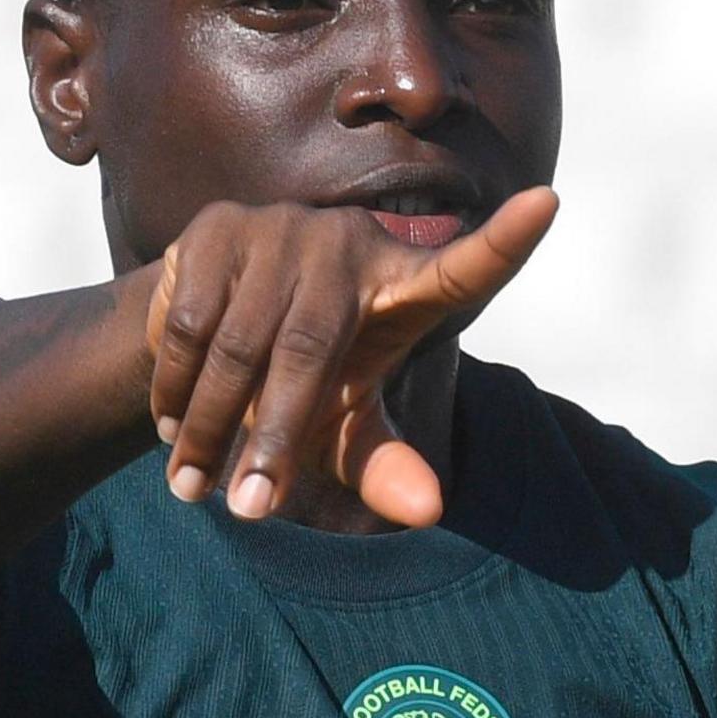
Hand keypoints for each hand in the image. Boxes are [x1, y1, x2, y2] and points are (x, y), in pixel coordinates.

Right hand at [142, 187, 559, 522]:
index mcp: (405, 288)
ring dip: (207, 427)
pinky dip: (175, 385)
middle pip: (309, 351)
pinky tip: (169, 429)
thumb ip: (385, 464)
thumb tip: (429, 511)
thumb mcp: (347, 428)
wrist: (212, 326)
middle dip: (272, 438)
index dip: (506, 241)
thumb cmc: (306, 383)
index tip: (547, 205)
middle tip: (249, 512)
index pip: (467, 267)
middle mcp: (350, 245)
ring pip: (240, 342)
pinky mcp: (217, 226)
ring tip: (193, 488)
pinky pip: (190, 320)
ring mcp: (281, 229)